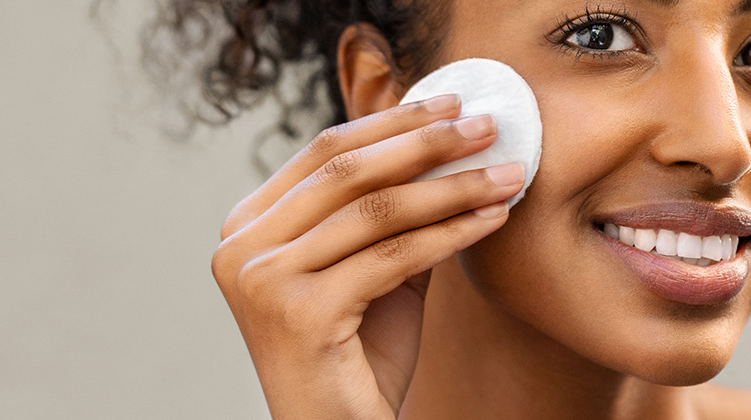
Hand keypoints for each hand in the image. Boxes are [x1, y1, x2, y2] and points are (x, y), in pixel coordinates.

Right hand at [211, 94, 524, 418]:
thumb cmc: (357, 353)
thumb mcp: (372, 267)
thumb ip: (392, 211)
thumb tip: (450, 147)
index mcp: (249, 225)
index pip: (325, 152)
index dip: (392, 122)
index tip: (451, 105)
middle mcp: (243, 247)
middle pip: (349, 171)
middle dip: (428, 143)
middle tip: (487, 125)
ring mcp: (263, 279)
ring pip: (377, 210)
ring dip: (453, 187)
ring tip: (507, 173)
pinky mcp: (298, 313)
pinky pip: (393, 256)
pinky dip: (450, 233)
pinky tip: (492, 219)